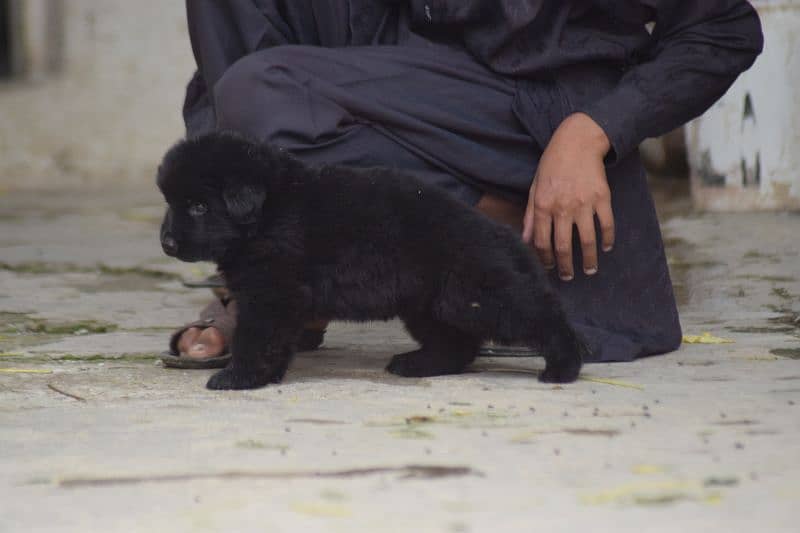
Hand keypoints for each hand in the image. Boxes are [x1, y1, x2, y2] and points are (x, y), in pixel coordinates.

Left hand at [522, 113, 614, 280]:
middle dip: (565, 266)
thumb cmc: (552, 165)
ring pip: (586, 240)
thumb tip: (524, 240)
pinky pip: (606, 224)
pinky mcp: (602, 198)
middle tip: (568, 277)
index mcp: (543, 205)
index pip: (541, 241)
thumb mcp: (534, 187)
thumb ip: (530, 215)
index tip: (548, 267)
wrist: (577, 142)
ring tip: (589, 270)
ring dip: (588, 260)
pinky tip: (606, 248)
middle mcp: (562, 207)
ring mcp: (584, 203)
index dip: (544, 258)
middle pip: (562, 246)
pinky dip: (607, 239)